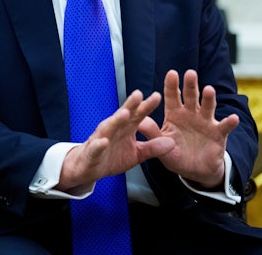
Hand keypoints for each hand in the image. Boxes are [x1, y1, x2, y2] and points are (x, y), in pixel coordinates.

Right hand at [58, 90, 174, 190]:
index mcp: (126, 128)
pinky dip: (99, 144)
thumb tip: (172, 143)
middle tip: (139, 95)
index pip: (137, 114)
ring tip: (124, 114)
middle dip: (130, 105)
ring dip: (116, 120)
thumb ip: (153, 147)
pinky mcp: (92, 152)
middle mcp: (113, 129)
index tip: (157, 96)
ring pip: (109, 127)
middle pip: (123, 115)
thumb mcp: (137, 154)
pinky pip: (95, 147)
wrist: (89, 168)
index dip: (147, 106)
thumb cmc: (112, 156)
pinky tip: (103, 141)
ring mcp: (101, 138)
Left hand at [139, 69, 238, 188]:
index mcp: (175, 114)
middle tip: (190, 73)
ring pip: (208, 107)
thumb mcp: (162, 144)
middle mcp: (191, 114)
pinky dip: (230, 122)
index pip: (172, 97)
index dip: (172, 85)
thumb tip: (138, 122)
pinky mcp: (219, 133)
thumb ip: (152, 133)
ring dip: (209, 99)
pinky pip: (225, 127)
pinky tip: (233, 118)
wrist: (195, 170)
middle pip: (191, 96)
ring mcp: (206, 122)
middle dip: (191, 85)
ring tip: (209, 90)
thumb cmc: (176, 154)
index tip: (172, 73)